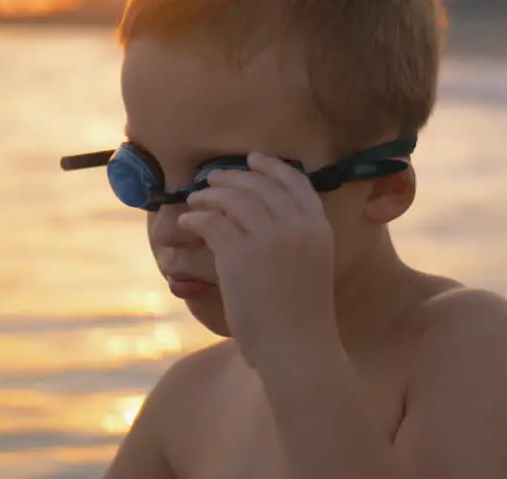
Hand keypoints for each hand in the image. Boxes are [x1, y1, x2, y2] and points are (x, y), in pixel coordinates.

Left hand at [178, 152, 339, 370]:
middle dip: (233, 177)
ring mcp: (268, 238)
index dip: (271, 166)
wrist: (297, 347)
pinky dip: (196, 219)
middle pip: (259, 185)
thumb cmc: (302, 316)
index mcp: (318, 227)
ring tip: (196, 200)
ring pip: (232, 199)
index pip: (294, 181)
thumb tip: (263, 218)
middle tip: (213, 179)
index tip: (253, 159)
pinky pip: (211, 222)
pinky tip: (187, 224)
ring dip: (209, 196)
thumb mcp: (310, 266)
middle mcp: (296, 225)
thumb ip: (296, 239)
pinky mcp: (240, 254)